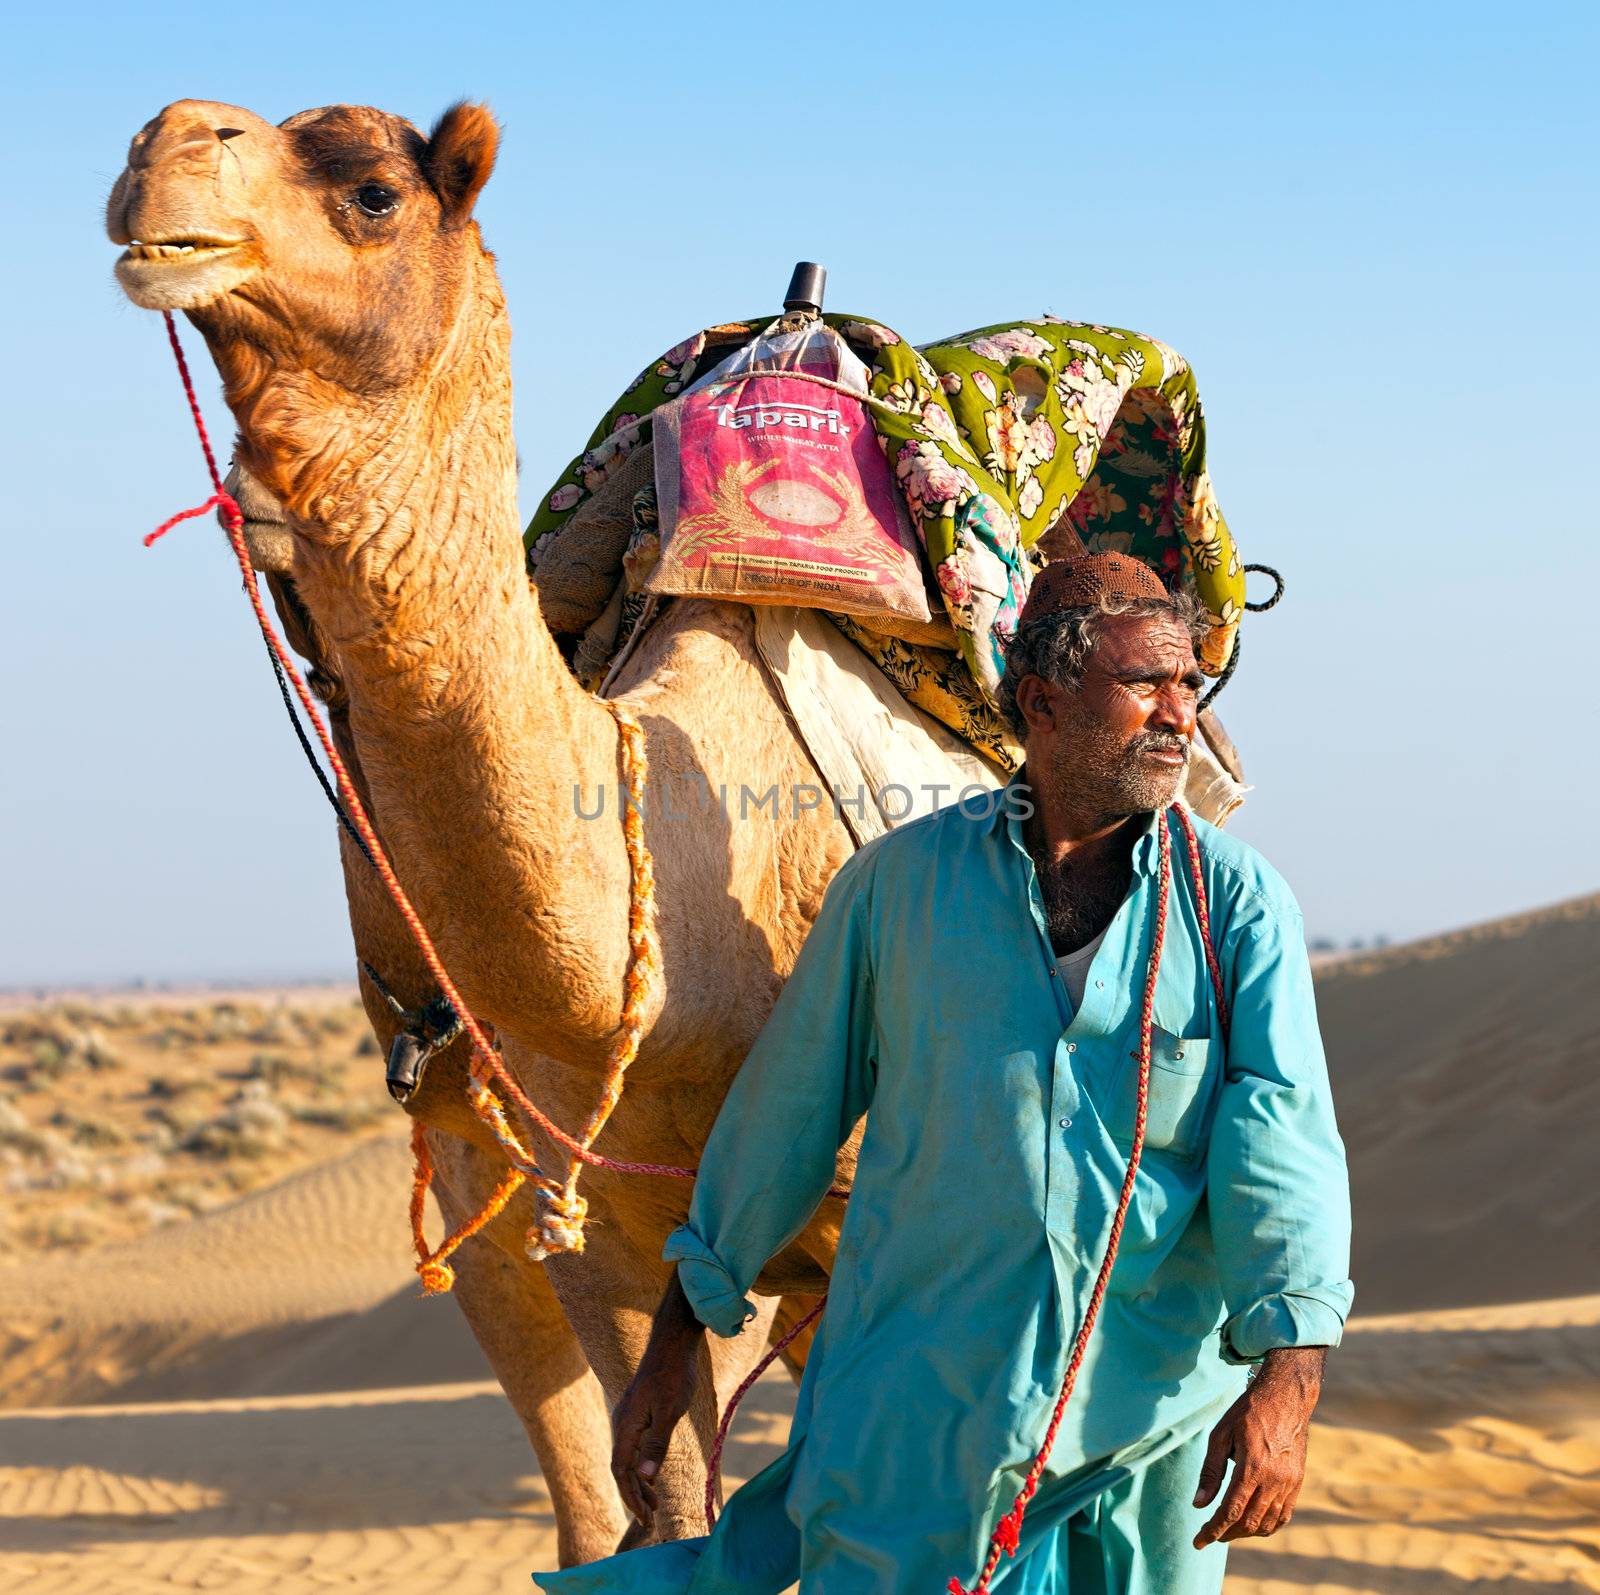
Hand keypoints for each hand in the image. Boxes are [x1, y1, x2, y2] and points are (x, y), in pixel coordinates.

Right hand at [611, 1271, 705, 1526]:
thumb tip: (644, 1478)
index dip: (631, 1496)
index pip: (621, 1471)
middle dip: (633, 1495)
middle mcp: (622, 1423)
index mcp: (626, 1426)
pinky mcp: (638, 1411)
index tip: (645, 1519)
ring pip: (627, 1458)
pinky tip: (653, 1473)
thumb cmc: (674, 1374)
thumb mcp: (670, 1411)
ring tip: (654, 1505)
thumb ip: (656, 1444)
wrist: (673, 1342)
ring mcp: (629, 1416)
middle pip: (621, 1468)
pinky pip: (634, 1446)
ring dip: (638, 1483)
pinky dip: (642, 1465)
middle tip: (650, 1520)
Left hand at [1192, 1346, 1325, 1547]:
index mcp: (1252, 1468)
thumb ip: (1210, 1471)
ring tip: (1228, 1530)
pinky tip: (1253, 1525)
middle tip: (1209, 1535)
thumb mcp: (1221, 1435)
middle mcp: (1274, 1481)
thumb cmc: (1247, 1412)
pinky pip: (1283, 1516)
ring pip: (1267, 1524)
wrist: (1285, 1398)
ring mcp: (1289, 1484)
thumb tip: (1198, 1503)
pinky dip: (1267, 1527)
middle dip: (1226, 1534)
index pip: (1230, 1511)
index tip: (1198, 1541)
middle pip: (1248, 1523)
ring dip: (1245, 1533)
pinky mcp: (1297, 1483)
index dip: (1212, 1530)